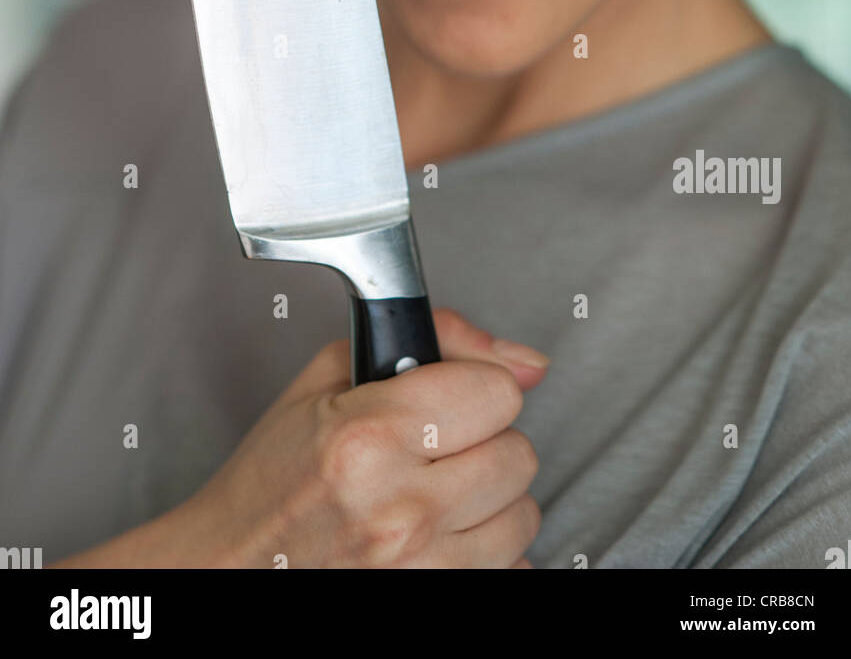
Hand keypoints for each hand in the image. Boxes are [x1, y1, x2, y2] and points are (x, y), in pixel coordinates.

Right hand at [189, 305, 549, 567]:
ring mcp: (417, 569)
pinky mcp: (430, 603)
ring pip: (523, 515)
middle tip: (436, 445)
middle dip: (484, 441)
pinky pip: (509, 567)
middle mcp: (398, 509)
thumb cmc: (273, 478)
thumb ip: (434, 340)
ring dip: (488, 499)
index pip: (498, 391)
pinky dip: (482, 549)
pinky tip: (438, 535)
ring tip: (435, 490)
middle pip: (518, 454)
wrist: (231, 564)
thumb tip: (525, 360)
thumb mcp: (329, 377)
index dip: (478, 384)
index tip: (452, 395)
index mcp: (368, 436)